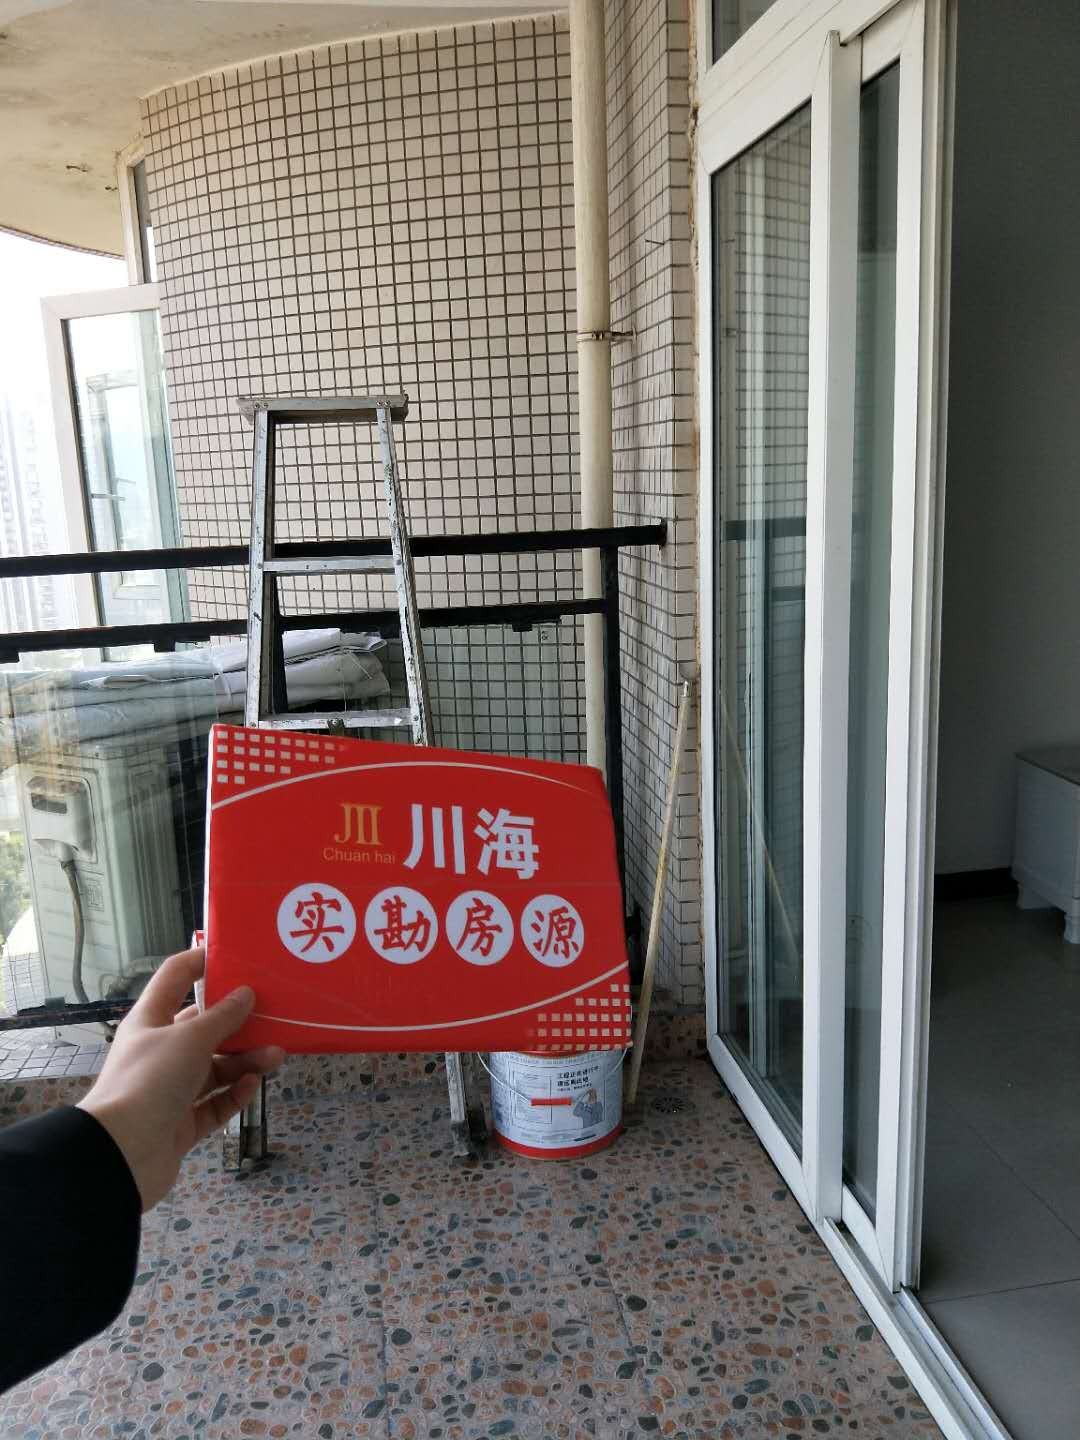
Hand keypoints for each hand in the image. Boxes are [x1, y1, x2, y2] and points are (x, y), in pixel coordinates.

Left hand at [78, 947, 284, 1211]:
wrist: (122, 1154)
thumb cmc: (150, 1080)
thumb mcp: (190, 1038)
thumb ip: (222, 1016)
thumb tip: (246, 993)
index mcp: (151, 1020)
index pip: (175, 978)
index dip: (202, 962)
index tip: (238, 956)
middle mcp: (160, 1051)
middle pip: (205, 1028)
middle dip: (240, 1023)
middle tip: (275, 1018)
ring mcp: (171, 1089)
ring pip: (216, 1067)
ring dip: (246, 1060)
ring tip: (276, 1057)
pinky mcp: (182, 1123)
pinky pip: (215, 1103)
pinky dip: (235, 1094)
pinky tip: (253, 1085)